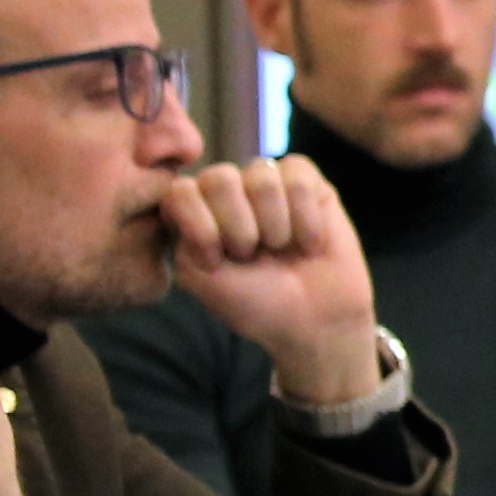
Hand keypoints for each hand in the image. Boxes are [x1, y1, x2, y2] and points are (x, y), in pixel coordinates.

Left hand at [165, 158, 385, 406]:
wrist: (316, 321)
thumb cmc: (256, 304)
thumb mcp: (202, 279)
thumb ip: (182, 233)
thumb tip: (195, 190)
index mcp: (195, 214)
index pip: (179, 192)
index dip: (200, 227)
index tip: (217, 263)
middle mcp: (228, 193)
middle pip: (219, 177)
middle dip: (239, 226)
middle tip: (254, 256)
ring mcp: (267, 184)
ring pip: (262, 176)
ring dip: (275, 224)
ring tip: (283, 249)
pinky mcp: (308, 183)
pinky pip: (300, 174)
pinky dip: (306, 215)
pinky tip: (310, 241)